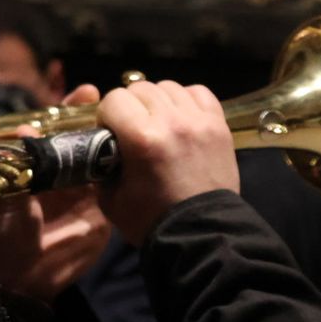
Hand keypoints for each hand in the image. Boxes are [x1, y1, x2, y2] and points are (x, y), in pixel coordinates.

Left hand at [0, 83, 109, 302]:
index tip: (85, 91)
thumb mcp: (5, 208)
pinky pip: (116, 185)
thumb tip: (24, 131)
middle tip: (109, 99)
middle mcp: (62, 173)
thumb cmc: (5, 242)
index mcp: (36, 167)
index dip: (69, 109)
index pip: (54, 130)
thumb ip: (17, 175)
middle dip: (98, 116)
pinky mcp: (102, 210)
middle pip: (83, 136)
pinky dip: (128, 169)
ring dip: (115, 138)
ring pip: (102, 156)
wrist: (27, 283)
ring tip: (129, 119)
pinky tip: (140, 153)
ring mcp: (84, 190)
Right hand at [96, 79, 237, 245]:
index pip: (115, 99)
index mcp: (141, 138)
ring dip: (157, 101)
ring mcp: (198, 121)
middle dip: (130, 105)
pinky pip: (199, 93)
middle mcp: (171, 122)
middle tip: (131, 127)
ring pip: (169, 87)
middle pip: (141, 88)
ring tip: (157, 122)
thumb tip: (101, 149)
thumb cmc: (151, 220)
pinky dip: (186, 99)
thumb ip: (102, 166)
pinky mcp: (218, 125)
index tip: (109, 131)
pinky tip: (181, 116)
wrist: (200, 234)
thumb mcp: (110, 199)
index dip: (107, 115)